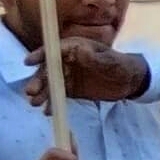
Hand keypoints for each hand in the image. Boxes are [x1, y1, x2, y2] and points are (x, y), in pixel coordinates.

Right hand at [25, 37, 148, 108]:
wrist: (130, 81)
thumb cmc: (122, 65)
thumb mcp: (111, 61)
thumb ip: (95, 58)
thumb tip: (80, 51)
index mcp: (74, 48)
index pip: (53, 50)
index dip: (40, 55)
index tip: (28, 62)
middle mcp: (66, 61)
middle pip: (48, 69)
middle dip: (38, 80)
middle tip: (31, 91)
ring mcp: (67, 76)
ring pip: (50, 84)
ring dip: (42, 93)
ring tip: (35, 103)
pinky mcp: (70, 90)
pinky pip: (58, 96)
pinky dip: (53, 103)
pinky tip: (48, 112)